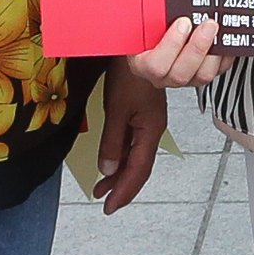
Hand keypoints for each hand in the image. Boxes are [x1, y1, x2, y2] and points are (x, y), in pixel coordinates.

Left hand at [93, 64, 173, 211]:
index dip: (124, 191)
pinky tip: (111, 162)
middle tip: (104, 202)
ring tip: (102, 188)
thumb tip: (107, 170)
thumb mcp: (117, 108)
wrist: (141, 48)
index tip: (110, 206)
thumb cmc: (131, 74)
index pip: (137, 170)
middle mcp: (151, 131)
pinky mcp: (142, 116)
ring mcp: (147, 124)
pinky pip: (132, 144)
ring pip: (134, 157)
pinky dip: (120, 157)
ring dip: (119, 173)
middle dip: (121, 187)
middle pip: (138, 168)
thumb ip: (113, 141)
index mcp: (150, 131)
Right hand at [133, 17, 224, 90]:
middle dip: (197, 47)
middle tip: (208, 24)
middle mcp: (164, 76)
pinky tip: (226, 39)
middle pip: (181, 74)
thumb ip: (150, 13)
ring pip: (201, 75)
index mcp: (143, 64)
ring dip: (213, 52)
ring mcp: (184, 77)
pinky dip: (225, 55)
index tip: (182, 22)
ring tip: (218, 30)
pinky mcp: (202, 74)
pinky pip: (218, 71)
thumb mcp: (143, 22)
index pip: (155, 65)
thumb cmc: (148, 31)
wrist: (153, 42)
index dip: (171, 45)